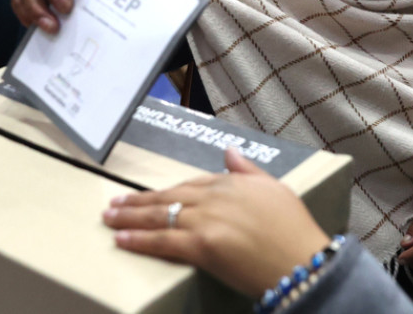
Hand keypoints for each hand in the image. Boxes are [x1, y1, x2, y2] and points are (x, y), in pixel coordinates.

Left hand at [102, 148, 330, 298]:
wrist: (303, 262)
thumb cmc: (294, 232)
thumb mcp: (275, 189)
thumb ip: (247, 170)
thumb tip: (229, 152)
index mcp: (230, 183)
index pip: (189, 183)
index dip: (165, 189)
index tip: (148, 193)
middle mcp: (214, 197)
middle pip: (167, 196)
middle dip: (137, 201)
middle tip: (114, 202)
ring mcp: (206, 220)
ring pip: (159, 215)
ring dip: (129, 216)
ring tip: (109, 217)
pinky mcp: (201, 246)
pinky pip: (162, 241)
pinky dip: (138, 239)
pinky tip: (121, 238)